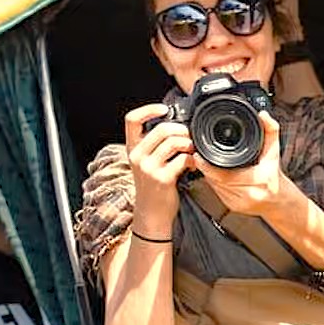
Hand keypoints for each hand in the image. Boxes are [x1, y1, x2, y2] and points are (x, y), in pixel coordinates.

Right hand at [123, 105, 192, 235]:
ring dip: (188, 143)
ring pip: (173, 142)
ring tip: (192, 150)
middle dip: (181, 129)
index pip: (132, 120)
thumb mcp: (146, 164)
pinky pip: (182, 159)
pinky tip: (192, 165)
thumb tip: (175, 127)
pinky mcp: (162, 178)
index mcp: (132, 149)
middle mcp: (138, 156)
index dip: (148, 109)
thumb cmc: (152, 188)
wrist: (151, 215)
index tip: (164, 109)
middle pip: (161, 128)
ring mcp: (149, 168)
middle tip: (189, 136)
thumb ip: (154, 146)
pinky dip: (192, 159)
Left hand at [191, 112, 290, 219]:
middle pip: (217, 181)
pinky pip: (217, 193)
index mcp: (259, 180)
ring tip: (207, 163)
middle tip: (199, 157)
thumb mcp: (273, 151)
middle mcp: (250, 194)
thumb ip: (270, 131)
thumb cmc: (274, 175)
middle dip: (207, 168)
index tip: (200, 156)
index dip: (209, 167)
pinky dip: (214, 183)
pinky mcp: (234, 207)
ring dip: (209, 176)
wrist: (279, 200)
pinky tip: (215, 175)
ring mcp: (240, 203)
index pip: (226, 176)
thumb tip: (264, 115)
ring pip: (215, 187)